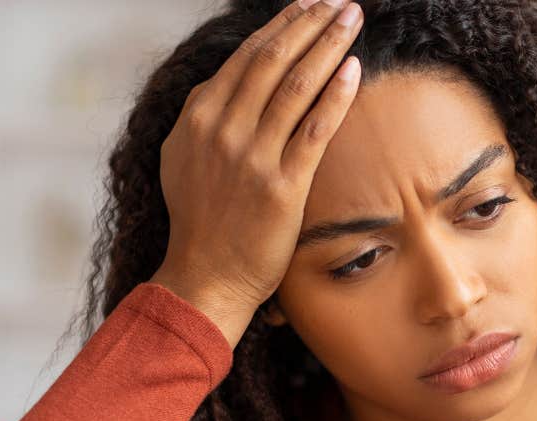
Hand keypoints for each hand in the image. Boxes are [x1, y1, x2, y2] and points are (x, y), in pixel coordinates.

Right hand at [151, 0, 363, 344]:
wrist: (204, 278)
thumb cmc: (200, 224)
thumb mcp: (182, 161)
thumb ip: (203, 121)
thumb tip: (225, 86)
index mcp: (197, 118)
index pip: (246, 57)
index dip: (281, 27)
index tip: (307, 7)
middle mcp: (221, 129)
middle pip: (273, 59)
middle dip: (310, 24)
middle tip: (341, 4)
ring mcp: (251, 156)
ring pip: (295, 85)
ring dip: (328, 46)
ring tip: (353, 20)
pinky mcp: (281, 186)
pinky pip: (314, 128)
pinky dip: (335, 94)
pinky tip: (354, 69)